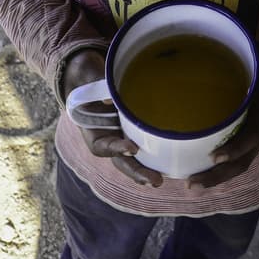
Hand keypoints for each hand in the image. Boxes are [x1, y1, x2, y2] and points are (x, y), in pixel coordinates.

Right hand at [62, 49, 164, 186]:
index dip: (115, 148)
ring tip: (159, 181)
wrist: (89, 79)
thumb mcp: (90, 77)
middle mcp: (107, 139)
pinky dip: (154, 158)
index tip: (131, 147)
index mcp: (92, 130)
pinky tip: (169, 166)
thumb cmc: (89, 78)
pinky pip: (143, 149)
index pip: (102, 145)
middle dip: (136, 171)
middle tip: (153, 180)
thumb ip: (98, 84)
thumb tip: (111, 96)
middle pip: (120, 160)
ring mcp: (120, 138)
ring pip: (131, 160)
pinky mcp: (134, 134)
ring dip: (145, 172)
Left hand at [185, 43, 258, 190]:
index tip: (215, 155)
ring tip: (193, 185)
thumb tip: (212, 24)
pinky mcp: (254, 135)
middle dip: (219, 175)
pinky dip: (223, 168)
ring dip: (218, 177)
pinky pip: (240, 157)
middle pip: (243, 161)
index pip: (252, 134)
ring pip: (241, 164)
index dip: (235, 147)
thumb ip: (240, 42)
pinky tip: (202, 172)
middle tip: (192, 184)